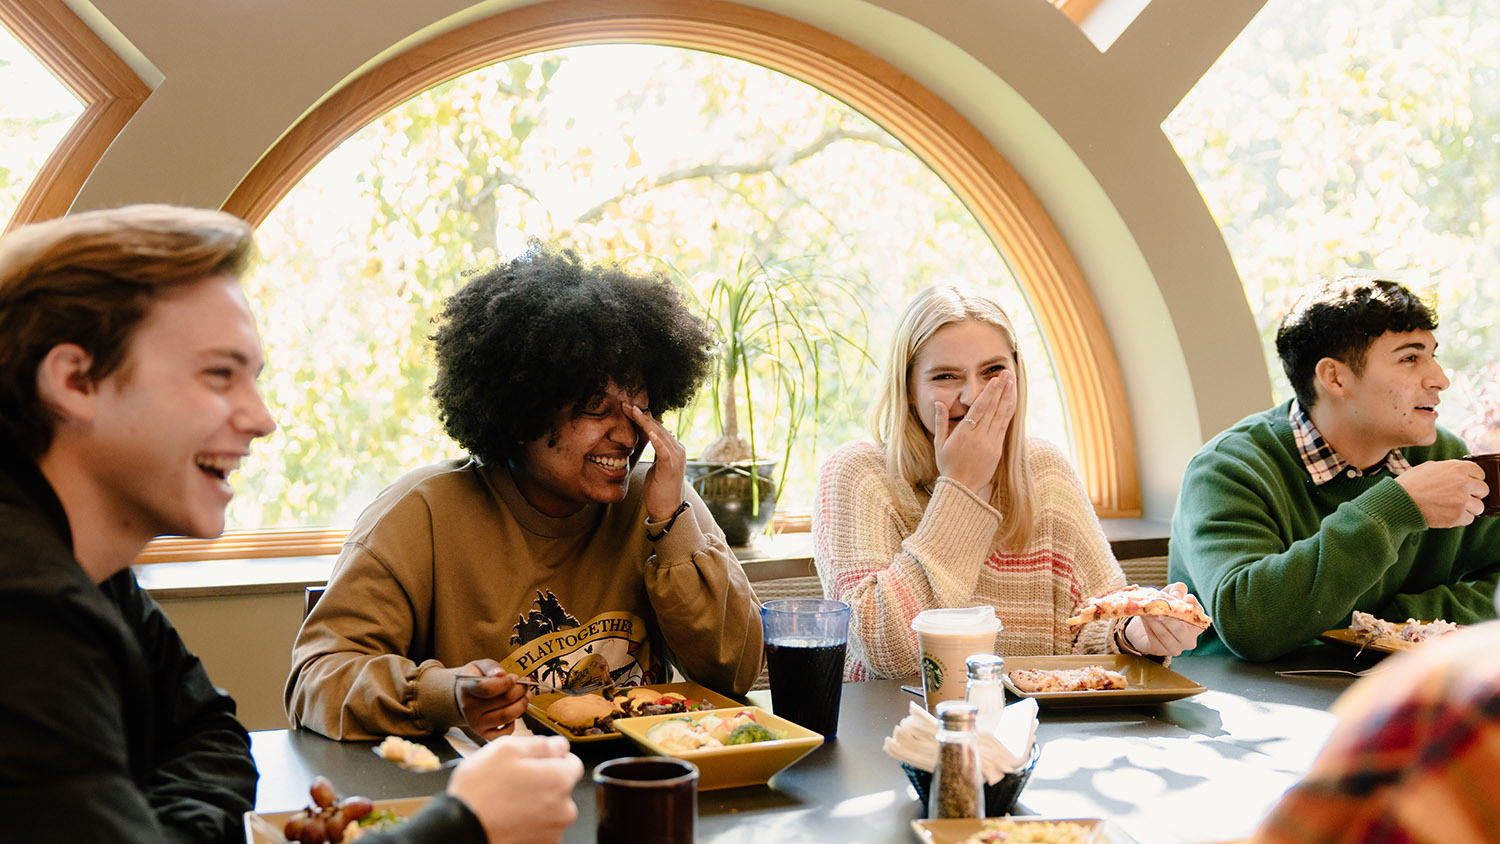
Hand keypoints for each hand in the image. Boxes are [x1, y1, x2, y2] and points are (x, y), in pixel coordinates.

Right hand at [447, 735, 582, 843]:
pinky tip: (509, 817)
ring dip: (536, 803)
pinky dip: (529, 822)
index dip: (552, 758)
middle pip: (561, 787)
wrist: (461, 829)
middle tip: (514, 781)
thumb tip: (560, 745)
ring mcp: (553, 831)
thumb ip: (541, 744)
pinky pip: (541, 827)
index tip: (535, 763)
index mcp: (559, 780)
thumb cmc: (479, 791)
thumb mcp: (506, 749)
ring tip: (508, 801)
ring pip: (551, 808)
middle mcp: (564, 808)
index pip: (572, 762)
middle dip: (543, 782)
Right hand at [455, 659, 529, 740]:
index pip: (488, 689)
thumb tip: (502, 674)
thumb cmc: (474, 678)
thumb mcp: (479, 666)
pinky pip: (504, 733)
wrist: (460, 696)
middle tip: (525, 683)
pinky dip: (514, 724)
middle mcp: (470, 708)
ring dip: (522, 705)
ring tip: (526, 695)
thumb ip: (491, 667)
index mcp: (467, 688)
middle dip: (520, 690)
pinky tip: (513, 712)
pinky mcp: (483, 733)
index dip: (506, 683)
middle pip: (503, 701)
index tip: (515, 677)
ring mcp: (476, 723)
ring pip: (507, 716)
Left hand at [627, 404, 688, 521]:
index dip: (642, 417)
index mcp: (673, 448)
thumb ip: (656, 453)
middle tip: (625, 403)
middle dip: (640, 414)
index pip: (656, 427)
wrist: (668, 509)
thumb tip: (651, 441)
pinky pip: (663, 449)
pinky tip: (648, 431)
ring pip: (659, 433)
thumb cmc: (660, 490)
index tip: (627, 408)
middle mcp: (677, 449)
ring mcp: (676, 457)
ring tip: (632, 410)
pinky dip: (657, 439)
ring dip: (644, 421)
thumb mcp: (656, 466)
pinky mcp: (671, 466)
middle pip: (657, 426)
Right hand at [933, 371, 1015, 494]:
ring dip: (1007, 398)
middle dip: (1000, 390)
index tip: (995, 380)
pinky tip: (1010, 403)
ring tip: (1011, 384)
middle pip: (993, 409)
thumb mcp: (939, 443)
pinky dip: (1007, 414)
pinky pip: (1004, 427)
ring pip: (1001, 416)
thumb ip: (941, 421)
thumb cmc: (947, 465)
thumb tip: (939, 403)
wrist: (962, 487)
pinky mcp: (997, 449)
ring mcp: (991, 443)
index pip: (980, 408)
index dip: (989, 393)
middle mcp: (980, 437)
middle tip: (1006, 374)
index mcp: (964, 433)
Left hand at [1122, 583, 1207, 656]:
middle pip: (1181, 631)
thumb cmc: (1164, 607)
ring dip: (1154, 621)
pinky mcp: (1160, 651)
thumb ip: (1177, 590)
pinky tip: (1144, 617)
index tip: (1186, 598)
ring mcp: (1175, 648)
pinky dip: (1148, 626)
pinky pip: (1154, 639)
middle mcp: (1189, 639)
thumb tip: (1177, 595)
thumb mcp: (1171, 593)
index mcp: (1197, 624)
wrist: (1146, 622)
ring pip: (1164, 635)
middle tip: (1159, 609)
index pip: (1198, 616)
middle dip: (1169, 619)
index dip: (1193, 606)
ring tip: (1147, 610)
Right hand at [1395, 459, 1487, 527]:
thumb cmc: (1411, 484)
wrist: (1399, 502)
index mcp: (1457, 468)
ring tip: (1451, 507)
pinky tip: (1446, 514)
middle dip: (1473, 494)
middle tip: (1459, 497)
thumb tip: (1462, 473)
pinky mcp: (1458, 516)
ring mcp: (1462, 500)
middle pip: (1484, 490)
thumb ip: (1450, 469)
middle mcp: (1463, 483)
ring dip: (1468, 508)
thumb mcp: (1430, 467)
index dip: (1473, 480)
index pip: (1481, 474)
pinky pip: (1470, 519)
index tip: (1466, 485)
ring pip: (1479, 507)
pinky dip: (1460, 519)